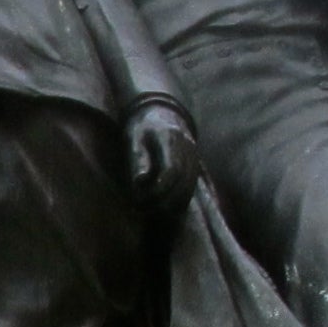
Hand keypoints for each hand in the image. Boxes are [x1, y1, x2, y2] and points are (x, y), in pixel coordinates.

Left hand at [126, 98, 200, 214]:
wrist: (163, 114)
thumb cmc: (142, 127)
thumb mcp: (134, 137)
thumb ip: (137, 158)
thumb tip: (139, 182)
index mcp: (171, 140)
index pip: (171, 170)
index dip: (158, 188)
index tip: (140, 199)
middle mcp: (188, 150)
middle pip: (182, 183)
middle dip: (162, 201)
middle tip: (141, 209)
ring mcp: (194, 159)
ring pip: (188, 189)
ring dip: (170, 205)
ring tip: (148, 212)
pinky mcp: (194, 168)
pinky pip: (190, 189)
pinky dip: (178, 202)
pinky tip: (163, 210)